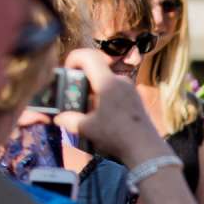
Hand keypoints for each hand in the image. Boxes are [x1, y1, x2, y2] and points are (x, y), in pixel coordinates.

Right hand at [56, 49, 167, 169]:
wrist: (145, 147)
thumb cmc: (115, 135)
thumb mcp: (88, 128)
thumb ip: (70, 120)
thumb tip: (58, 119)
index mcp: (107, 82)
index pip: (88, 56)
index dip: (73, 58)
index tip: (66, 71)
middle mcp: (120, 79)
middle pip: (97, 67)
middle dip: (81, 76)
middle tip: (72, 91)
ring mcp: (130, 87)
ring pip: (106, 78)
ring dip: (93, 86)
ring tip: (85, 105)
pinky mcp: (135, 96)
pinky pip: (115, 87)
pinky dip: (104, 93)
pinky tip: (101, 111)